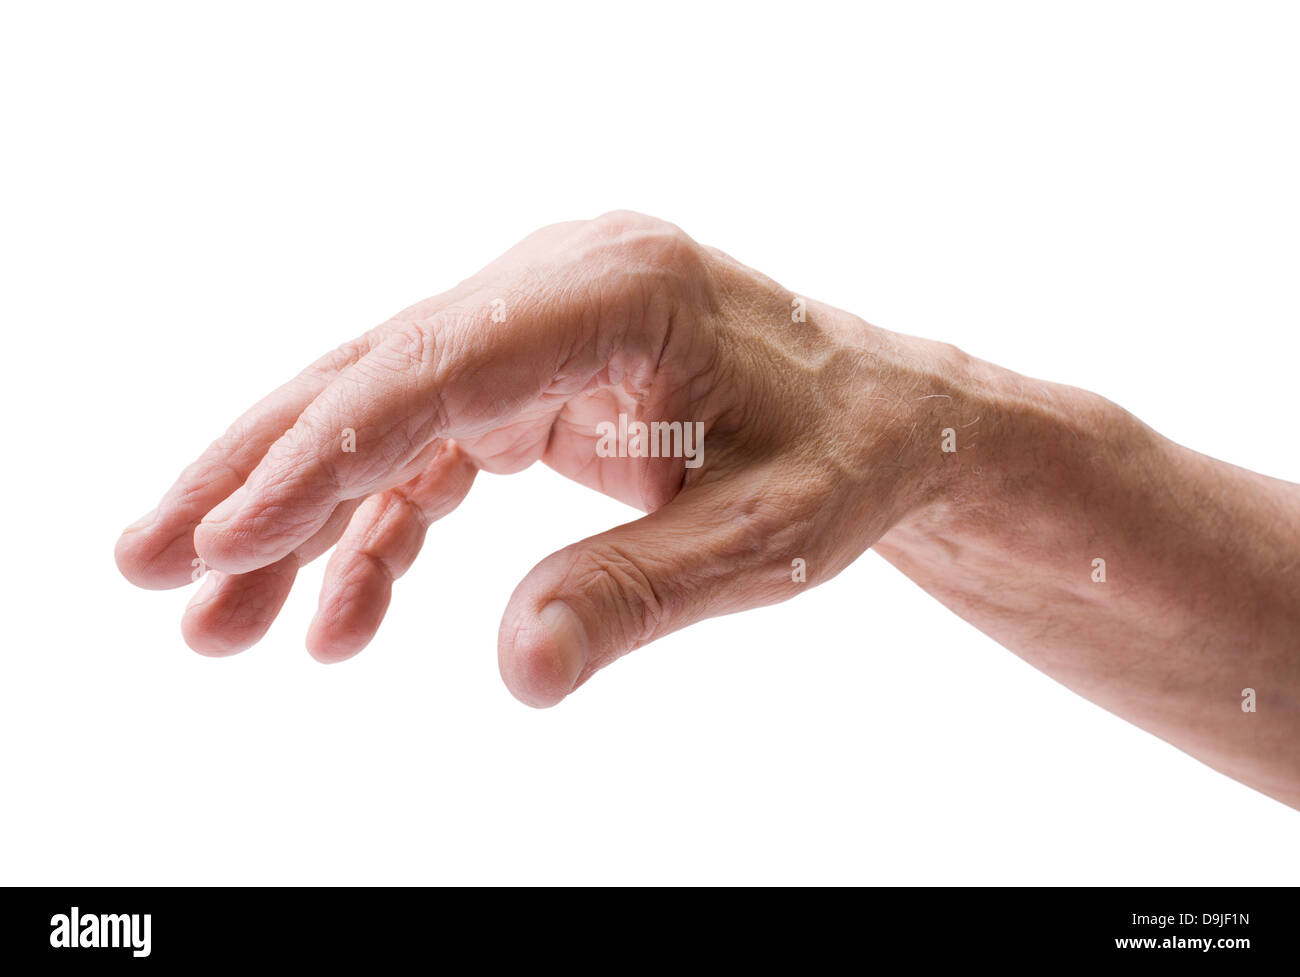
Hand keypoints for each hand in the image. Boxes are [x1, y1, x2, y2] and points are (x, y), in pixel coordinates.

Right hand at [116, 211, 967, 705]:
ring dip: (296, 519)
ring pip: (380, 414)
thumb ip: (647, 592)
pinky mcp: (533, 376)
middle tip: (149, 563)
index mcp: (621, 286)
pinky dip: (377, 531)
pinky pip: (429, 453)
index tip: (227, 538)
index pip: (439, 366)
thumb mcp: (773, 538)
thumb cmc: (848, 457)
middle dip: (257, 474)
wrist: (888, 419)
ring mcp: (538, 324)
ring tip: (217, 624)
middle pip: (374, 373)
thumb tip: (520, 673)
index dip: (325, 453)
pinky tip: (340, 615)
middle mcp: (559, 283)